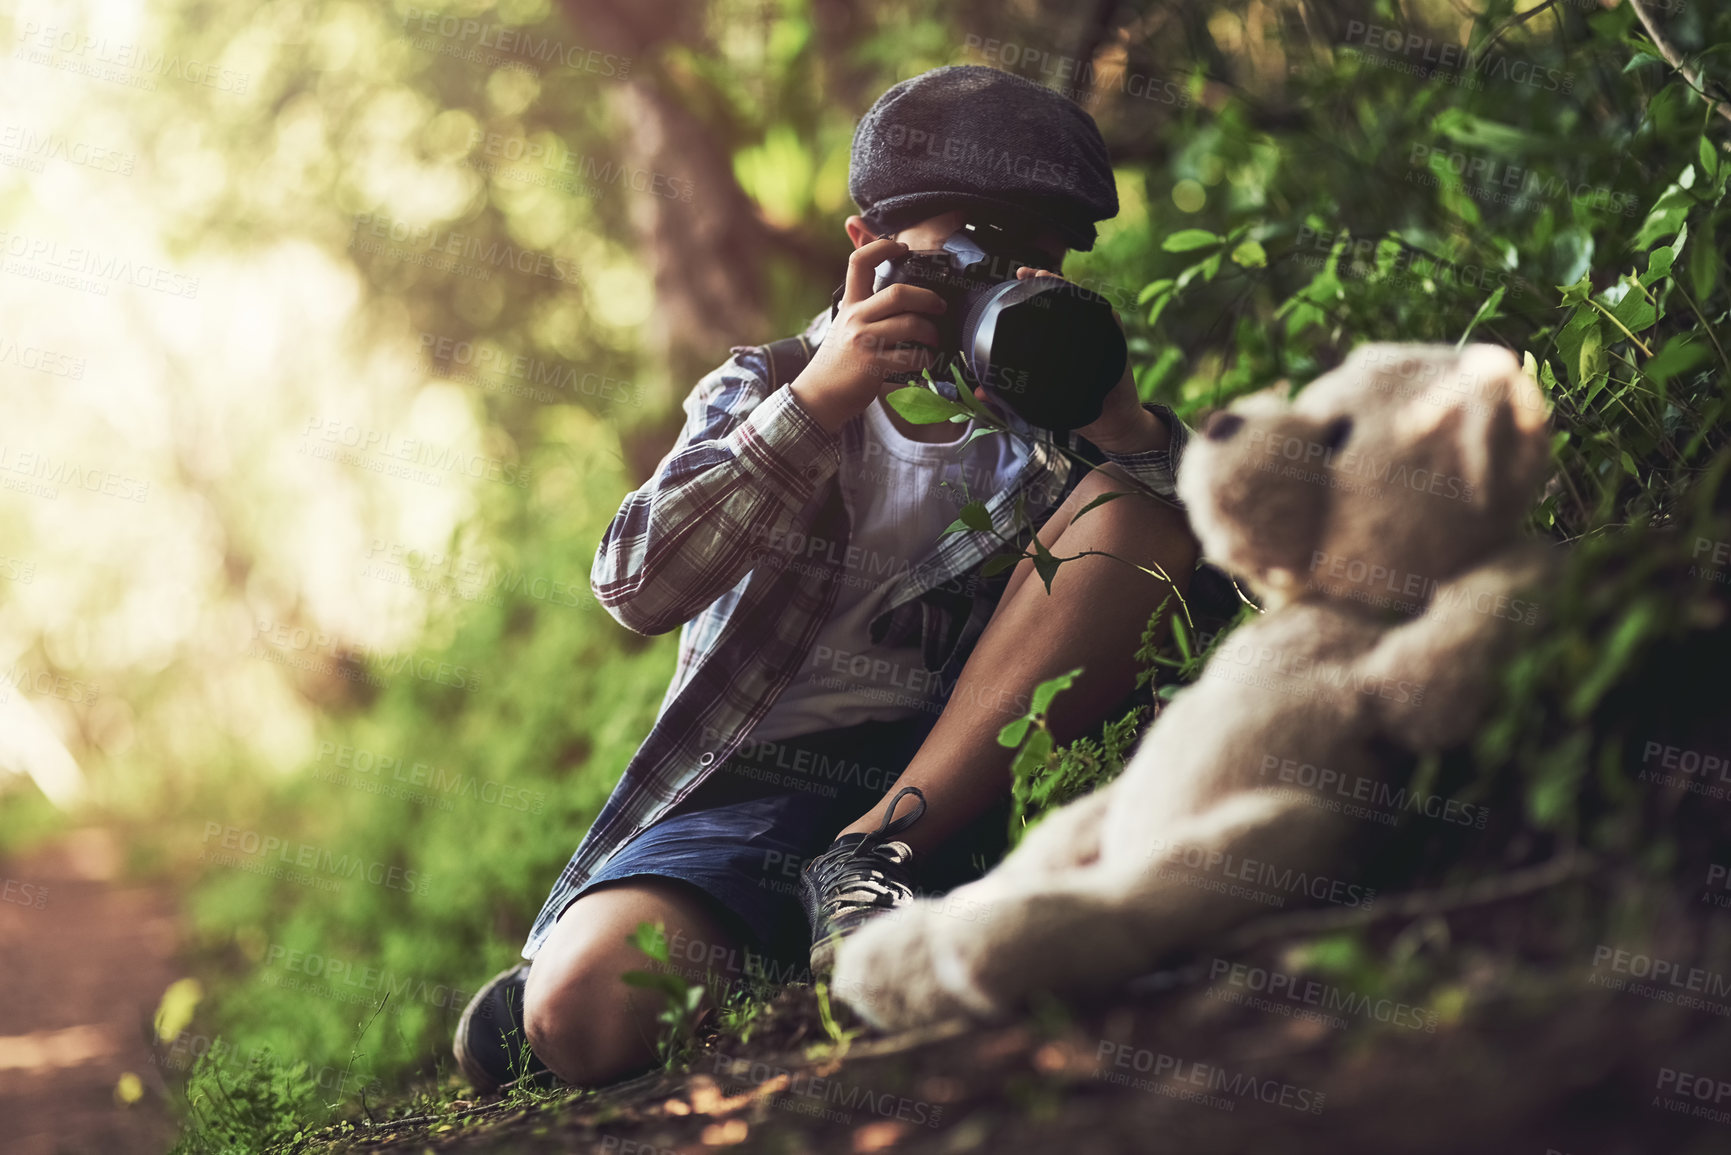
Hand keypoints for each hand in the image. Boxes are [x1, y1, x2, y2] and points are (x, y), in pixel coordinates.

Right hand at [789, 238, 947, 433]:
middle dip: (927, 297)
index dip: (881, 247)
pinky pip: (911, 356)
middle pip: (898, 293)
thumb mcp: (843, 325)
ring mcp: (864, 341)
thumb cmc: (838, 360)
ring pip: (910, 324)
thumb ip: (862, 307)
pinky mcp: (874, 365)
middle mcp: (855, 317)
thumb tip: (892, 294)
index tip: (901, 247)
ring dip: (931, 332)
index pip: (859, 261)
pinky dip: (926, 358)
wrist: (819, 395)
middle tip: (939, 305)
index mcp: (849, 304)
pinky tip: (926, 359)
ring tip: (934, 338)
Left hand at [1014, 267, 1167, 453]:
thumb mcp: (1038, 399)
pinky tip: (1084, 301)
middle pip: (1066, 297)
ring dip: (1069, 288)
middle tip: (1032, 273)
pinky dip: (1100, 309)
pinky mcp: (1117, 343)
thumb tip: (979, 394)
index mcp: (1061, 339)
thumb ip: (1008, 396)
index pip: (1048, 306)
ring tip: (1050, 277)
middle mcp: (1081, 333)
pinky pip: (1111, 319)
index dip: (1034, 287)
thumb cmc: (1077, 404)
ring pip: (1086, 302)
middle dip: (1048, 280)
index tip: (1020, 275)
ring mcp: (1101, 335)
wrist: (1111, 421)